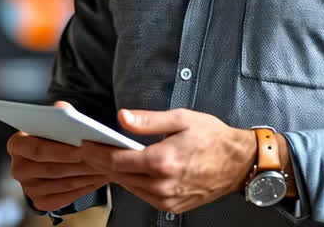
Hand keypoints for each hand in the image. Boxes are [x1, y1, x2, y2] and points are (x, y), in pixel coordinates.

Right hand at [7, 101, 111, 211]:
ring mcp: (28, 188)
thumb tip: (62, 109)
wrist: (52, 158)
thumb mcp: (55, 120)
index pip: (35, 148)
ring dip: (85, 176)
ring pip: (61, 183)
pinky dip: (84, 188)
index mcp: (16, 145)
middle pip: (51, 168)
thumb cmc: (54, 137)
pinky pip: (65, 197)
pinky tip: (98, 179)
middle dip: (78, 163)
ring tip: (106, 167)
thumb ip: (59, 112)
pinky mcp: (40, 202)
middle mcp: (18, 169)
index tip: (81, 146)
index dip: (59, 149)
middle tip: (101, 159)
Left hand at [79, 108, 256, 214]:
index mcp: (163, 161)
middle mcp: (163, 185)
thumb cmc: (213, 139)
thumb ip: (148, 120)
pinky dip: (134, 181)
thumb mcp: (181, 118)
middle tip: (90, 148)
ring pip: (129, 186)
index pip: (117, 160)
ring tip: (108, 156)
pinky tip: (131, 169)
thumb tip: (122, 117)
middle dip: (102, 161)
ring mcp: (167, 199)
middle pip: (119, 175)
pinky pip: (143, 194)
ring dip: (117, 172)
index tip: (85, 143)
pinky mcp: (171, 206)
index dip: (96, 152)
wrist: (239, 163)